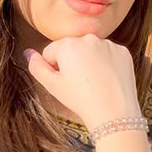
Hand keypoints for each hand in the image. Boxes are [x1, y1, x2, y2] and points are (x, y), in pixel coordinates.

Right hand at [25, 34, 140, 129]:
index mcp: (68, 44)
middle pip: (72, 49)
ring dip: (89, 62)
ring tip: (94, 83)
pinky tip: (107, 80)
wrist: (114, 113)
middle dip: (72, 63)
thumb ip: (36, 66)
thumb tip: (27, 53)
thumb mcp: (52, 85)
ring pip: (91, 51)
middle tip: (80, 84)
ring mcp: (109, 44)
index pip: (51, 52)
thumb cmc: (81, 100)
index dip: (54, 69)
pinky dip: (107, 65)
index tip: (65, 82)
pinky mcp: (124, 53)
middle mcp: (89, 38)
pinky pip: (109, 55)